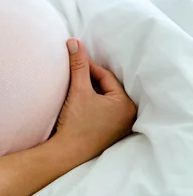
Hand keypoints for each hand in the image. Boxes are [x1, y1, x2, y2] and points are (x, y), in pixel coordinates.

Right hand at [53, 38, 135, 162]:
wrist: (66, 153)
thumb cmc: (75, 124)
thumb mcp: (78, 90)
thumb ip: (78, 65)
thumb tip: (74, 42)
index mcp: (126, 104)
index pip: (106, 77)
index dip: (88, 67)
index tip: (74, 59)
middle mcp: (128, 116)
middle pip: (107, 88)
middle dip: (90, 79)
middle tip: (74, 71)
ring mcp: (120, 126)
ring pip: (104, 99)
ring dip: (91, 91)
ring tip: (75, 86)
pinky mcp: (110, 133)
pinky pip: (102, 111)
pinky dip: (92, 104)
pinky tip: (79, 102)